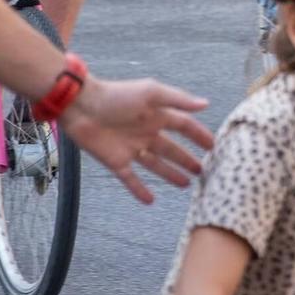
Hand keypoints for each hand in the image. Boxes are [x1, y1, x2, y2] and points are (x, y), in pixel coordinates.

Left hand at [63, 76, 213, 202]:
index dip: (198, 135)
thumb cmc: (116, 95)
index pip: (184, 126)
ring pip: (155, 165)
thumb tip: (206, 104)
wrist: (81, 106)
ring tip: (186, 185)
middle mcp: (146, 132)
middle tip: (203, 171)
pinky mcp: (116, 161)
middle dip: (187, 159)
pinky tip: (151, 201)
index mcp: (156, 115)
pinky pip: (131, 179)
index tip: (213, 146)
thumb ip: (178, 100)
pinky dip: (140, 190)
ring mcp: (131, 148)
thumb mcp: (151, 93)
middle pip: (171, 149)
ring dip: (170, 174)